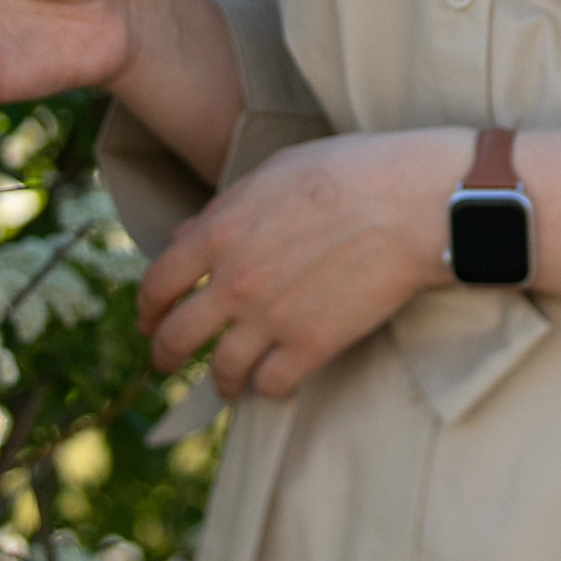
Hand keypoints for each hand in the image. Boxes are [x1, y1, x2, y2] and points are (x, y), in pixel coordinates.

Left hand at [138, 128, 465, 399]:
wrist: (414, 204)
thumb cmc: (353, 172)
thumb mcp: (276, 172)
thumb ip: (225, 208)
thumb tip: (185, 238)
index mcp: (220, 233)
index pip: (157, 284)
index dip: (146, 309)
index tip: (148, 320)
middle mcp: (234, 282)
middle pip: (176, 337)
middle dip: (164, 356)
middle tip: (168, 363)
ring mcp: (271, 318)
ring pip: (222, 370)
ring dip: (220, 382)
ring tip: (227, 385)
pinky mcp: (312, 345)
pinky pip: (271, 384)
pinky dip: (267, 389)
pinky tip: (273, 383)